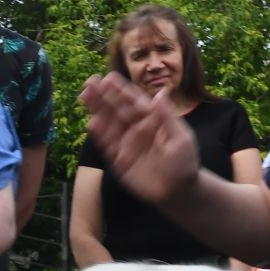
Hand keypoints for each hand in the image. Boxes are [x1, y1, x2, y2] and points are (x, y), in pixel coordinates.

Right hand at [80, 74, 201, 203]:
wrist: (179, 192)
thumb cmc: (184, 163)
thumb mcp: (180, 138)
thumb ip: (167, 117)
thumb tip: (160, 93)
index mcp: (152, 120)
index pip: (134, 102)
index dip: (121, 90)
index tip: (109, 77)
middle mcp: (137, 129)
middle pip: (117, 109)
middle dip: (103, 96)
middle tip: (90, 82)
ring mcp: (127, 143)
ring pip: (109, 123)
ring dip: (97, 110)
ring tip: (85, 96)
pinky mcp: (119, 160)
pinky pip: (107, 145)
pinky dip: (99, 135)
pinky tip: (91, 123)